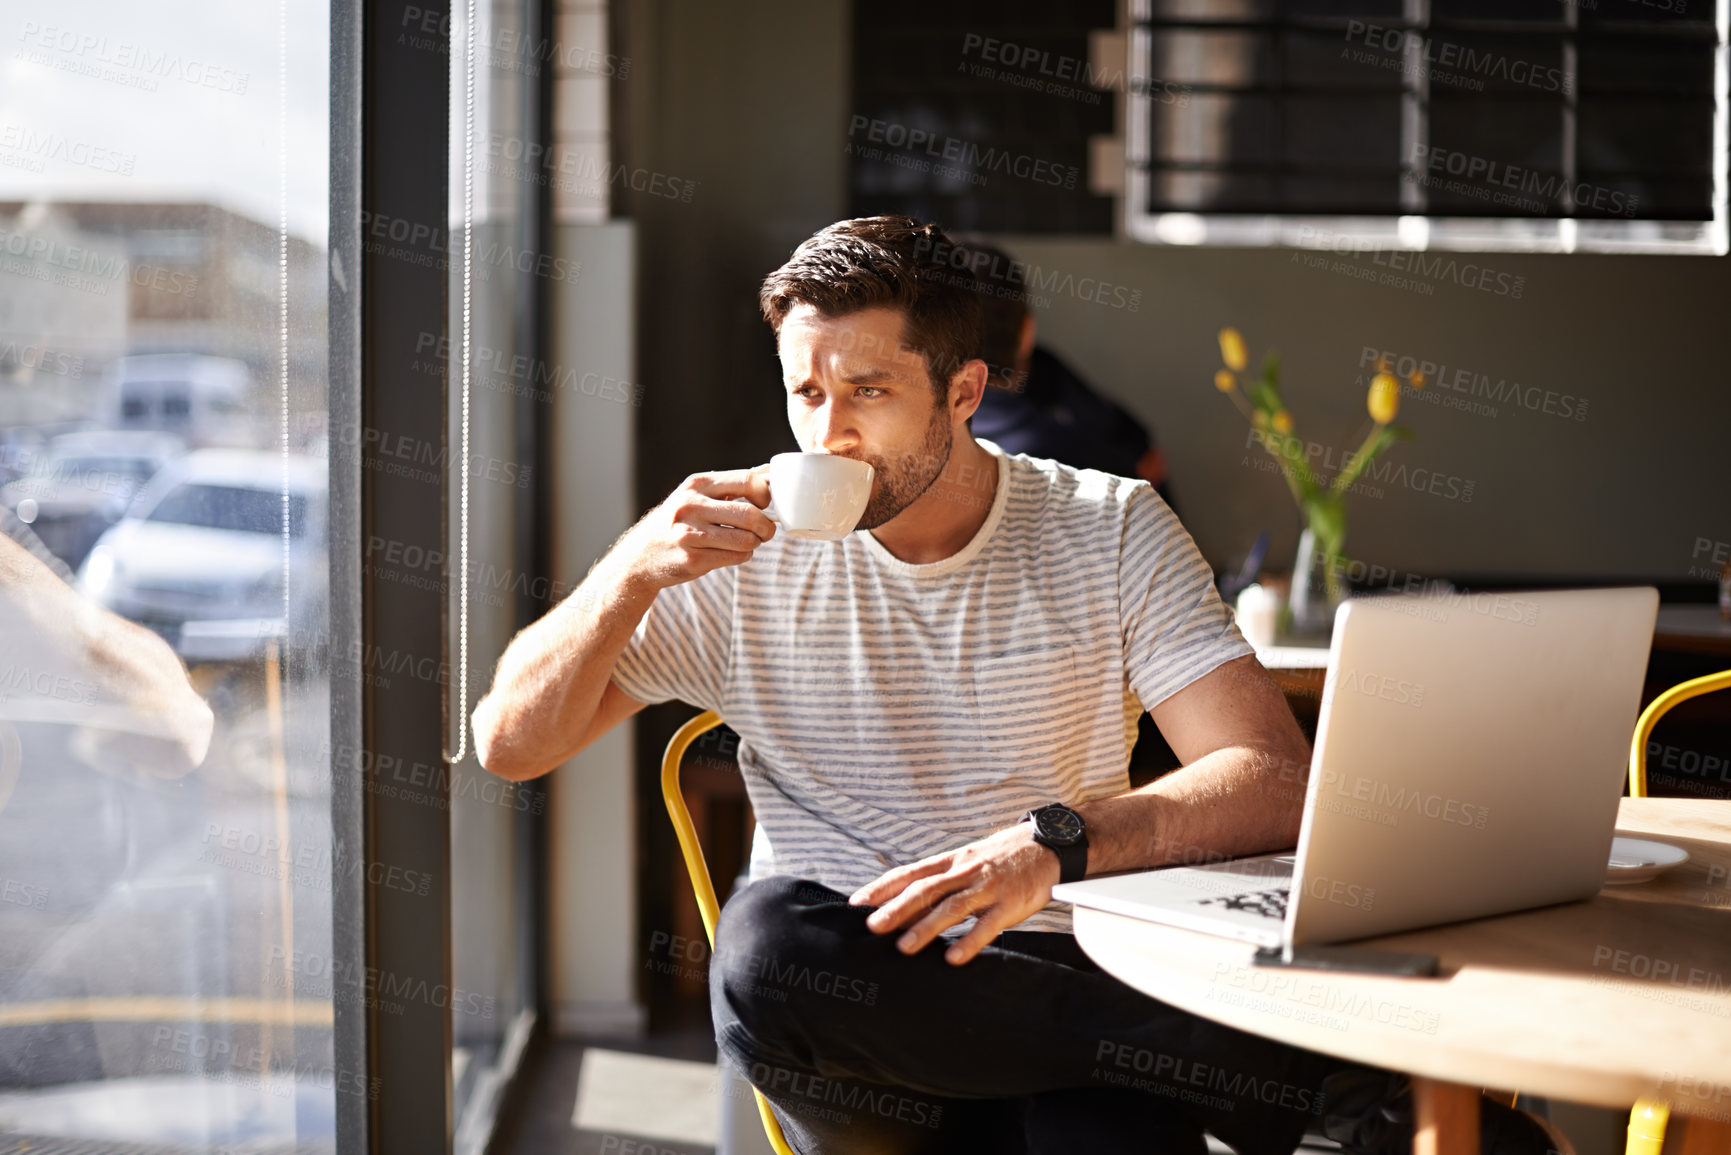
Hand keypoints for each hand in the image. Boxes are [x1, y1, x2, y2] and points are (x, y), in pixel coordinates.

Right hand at [621, 467, 774, 590]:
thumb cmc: (678, 521)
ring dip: (756, 542)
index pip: (748, 480)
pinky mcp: (694, 558)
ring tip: (750, 541)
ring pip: (747, 539)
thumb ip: (732, 484)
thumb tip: (771, 473)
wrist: (640, 555)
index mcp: (697, 484)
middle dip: (767, 526)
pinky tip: (733, 552)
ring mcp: (691, 533)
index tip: (764, 504)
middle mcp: (692, 506)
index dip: (765, 494)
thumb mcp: (696, 495)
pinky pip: (737, 556)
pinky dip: (743, 555)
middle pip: (751, 514)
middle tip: (766, 530)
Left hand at [848, 823, 1060, 965]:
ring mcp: (988, 887)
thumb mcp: (968, 860)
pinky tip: (953, 957)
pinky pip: (987, 925)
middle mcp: (965, 871)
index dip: (882, 887)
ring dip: (926, 927)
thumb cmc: (1003, 857)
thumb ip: (943, 880)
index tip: (857, 902)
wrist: (1048, 845)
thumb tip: (908, 903)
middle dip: (896, 909)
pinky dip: (969, 941)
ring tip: (904, 947)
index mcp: (952, 860)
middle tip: (872, 928)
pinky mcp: (1010, 903)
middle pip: (925, 890)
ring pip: (951, 907)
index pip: (910, 873)